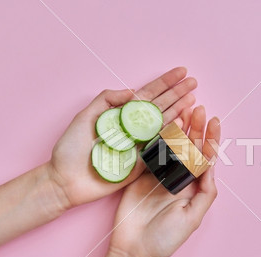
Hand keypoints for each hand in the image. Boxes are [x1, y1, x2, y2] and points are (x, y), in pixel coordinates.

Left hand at [48, 67, 196, 208]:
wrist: (66, 180)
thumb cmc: (71, 148)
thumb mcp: (85, 117)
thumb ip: (107, 100)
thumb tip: (133, 90)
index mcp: (120, 115)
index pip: (147, 95)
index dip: (165, 83)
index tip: (180, 72)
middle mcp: (133, 128)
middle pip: (160, 106)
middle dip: (178, 93)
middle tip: (194, 82)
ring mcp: (140, 145)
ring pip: (165, 124)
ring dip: (180, 110)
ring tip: (194, 97)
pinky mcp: (143, 163)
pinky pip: (161, 147)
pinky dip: (174, 135)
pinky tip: (185, 122)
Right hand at [108, 106, 220, 256]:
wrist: (133, 249)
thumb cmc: (165, 239)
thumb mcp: (192, 218)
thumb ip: (206, 192)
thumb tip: (212, 165)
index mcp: (194, 188)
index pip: (206, 158)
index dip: (212, 139)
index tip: (215, 121)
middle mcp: (179, 179)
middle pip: (190, 148)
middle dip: (196, 128)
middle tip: (198, 108)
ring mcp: (160, 175)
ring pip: (172, 146)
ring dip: (179, 128)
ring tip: (184, 109)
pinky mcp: (142, 175)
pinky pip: (152, 152)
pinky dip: (158, 137)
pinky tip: (162, 124)